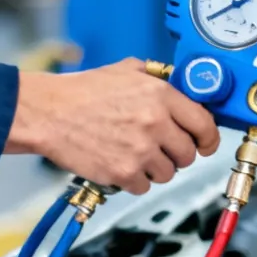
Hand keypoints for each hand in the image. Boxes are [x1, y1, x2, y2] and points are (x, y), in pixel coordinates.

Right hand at [6, 59, 220, 194]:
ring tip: (134, 154)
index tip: (205, 144)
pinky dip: (134, 180)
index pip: (205, 124)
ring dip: (156, 168)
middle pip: (188, 154)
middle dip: (177, 154)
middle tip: (159, 148)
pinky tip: (120, 163)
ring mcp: (140, 150)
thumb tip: (183, 87)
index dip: (208, 138)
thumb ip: (158, 78)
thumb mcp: (127, 70)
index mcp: (161, 95)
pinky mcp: (123, 172)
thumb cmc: (82, 91)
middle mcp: (155, 123)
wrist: (48, 113)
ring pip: (168, 173)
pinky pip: (144, 186)